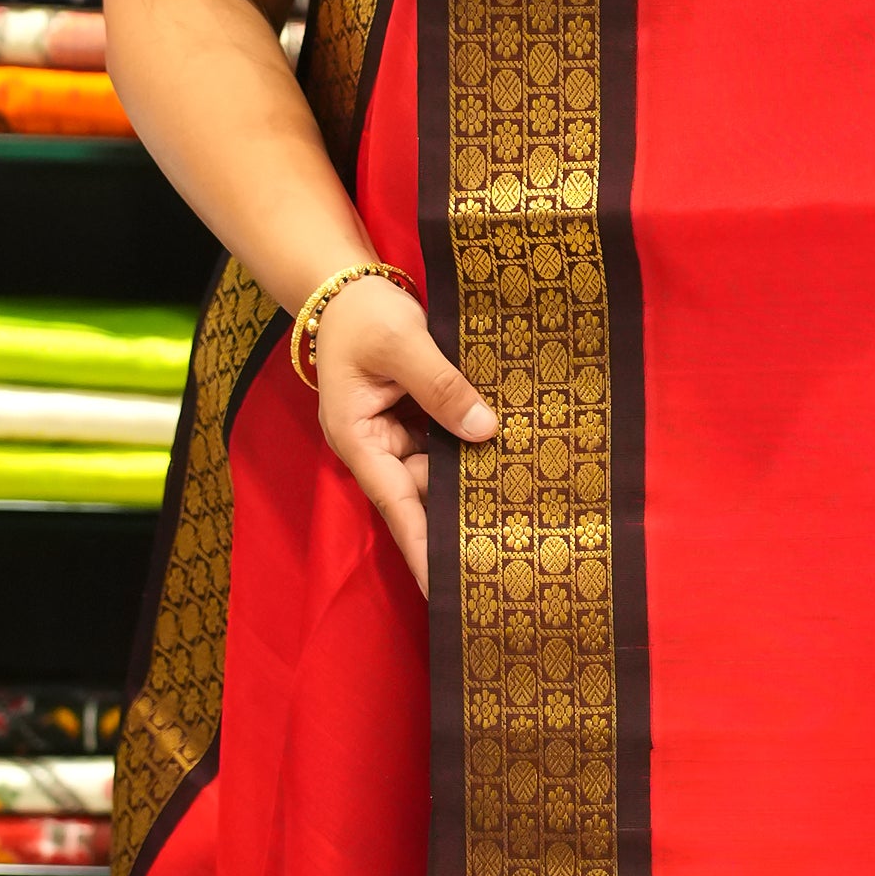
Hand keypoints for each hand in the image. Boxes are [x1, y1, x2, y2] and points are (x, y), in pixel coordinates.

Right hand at [309, 274, 493, 598]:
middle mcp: (380, 448)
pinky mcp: (421, 420)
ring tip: (525, 513)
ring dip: (477, 481)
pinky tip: (515, 460)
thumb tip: (485, 430)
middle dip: (461, 521)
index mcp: (359, 441)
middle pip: (425, 497)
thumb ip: (441, 384)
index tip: (448, 589)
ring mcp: (401, 436)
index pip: (398, 508)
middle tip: (508, 558)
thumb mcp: (401, 342)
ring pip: (444, 471)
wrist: (349, 286)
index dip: (424, 549)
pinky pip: (451, 445)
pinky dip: (477, 449)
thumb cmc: (363, 315)